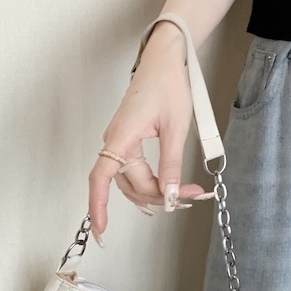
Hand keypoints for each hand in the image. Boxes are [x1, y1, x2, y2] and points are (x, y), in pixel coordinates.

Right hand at [87, 29, 210, 244]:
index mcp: (122, 137)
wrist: (165, 59)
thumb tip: (170, 193)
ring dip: (156, 189)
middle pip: (129, 182)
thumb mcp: (175, 127)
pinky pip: (135, 166)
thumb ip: (171, 163)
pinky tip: (168, 184)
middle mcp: (116, 140)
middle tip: (191, 196)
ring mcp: (121, 139)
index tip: (101, 230)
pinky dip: (152, 177)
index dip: (98, 206)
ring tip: (187, 193)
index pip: (101, 178)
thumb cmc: (168, 85)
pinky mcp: (129, 136)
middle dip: (158, 195)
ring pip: (132, 177)